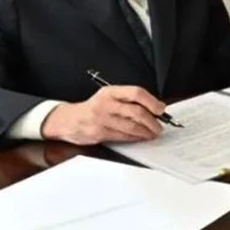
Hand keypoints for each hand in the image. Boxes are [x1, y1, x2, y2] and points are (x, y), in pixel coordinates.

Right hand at [42, 86, 165, 144]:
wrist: (68, 119)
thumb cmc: (93, 107)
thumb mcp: (109, 96)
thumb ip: (128, 100)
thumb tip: (154, 107)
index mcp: (111, 92)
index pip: (136, 93)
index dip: (152, 101)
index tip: (161, 109)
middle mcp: (106, 104)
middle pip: (136, 112)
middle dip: (152, 121)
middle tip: (159, 126)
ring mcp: (102, 119)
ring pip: (131, 126)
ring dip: (146, 132)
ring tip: (152, 133)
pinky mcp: (99, 133)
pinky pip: (122, 136)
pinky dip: (135, 138)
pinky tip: (140, 137)